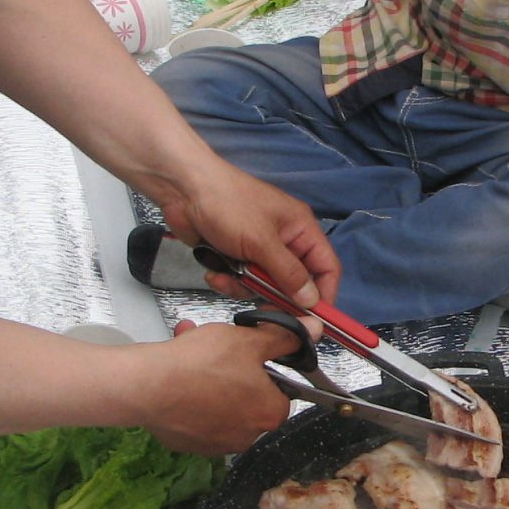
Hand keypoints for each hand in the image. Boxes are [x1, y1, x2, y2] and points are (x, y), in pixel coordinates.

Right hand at [144, 318, 301, 451]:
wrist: (148, 386)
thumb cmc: (201, 363)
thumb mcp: (248, 340)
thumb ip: (283, 337)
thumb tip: (313, 331)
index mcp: (270, 414)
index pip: (281, 389)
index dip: (264, 366)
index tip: (245, 351)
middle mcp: (248, 437)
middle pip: (249, 396)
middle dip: (232, 369)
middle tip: (214, 348)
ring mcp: (216, 445)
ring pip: (221, 403)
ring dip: (209, 379)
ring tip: (189, 351)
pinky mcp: (189, 445)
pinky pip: (197, 416)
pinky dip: (190, 396)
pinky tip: (176, 375)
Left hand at [156, 160, 339, 308]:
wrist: (182, 189)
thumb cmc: (227, 205)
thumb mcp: (262, 242)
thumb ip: (288, 274)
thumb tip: (312, 300)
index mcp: (300, 228)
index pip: (326, 266)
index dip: (324, 294)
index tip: (314, 319)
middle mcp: (284, 240)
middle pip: (293, 282)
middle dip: (274, 294)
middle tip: (261, 306)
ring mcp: (258, 248)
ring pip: (264, 285)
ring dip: (245, 287)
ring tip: (227, 276)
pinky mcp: (235, 254)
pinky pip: (241, 280)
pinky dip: (228, 280)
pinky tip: (214, 270)